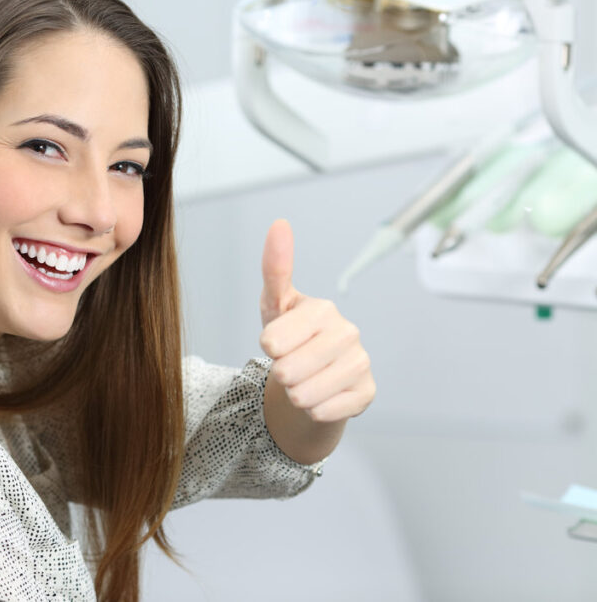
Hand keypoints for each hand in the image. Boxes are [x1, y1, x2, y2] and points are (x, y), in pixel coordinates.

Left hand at [259, 219, 374, 423]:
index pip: (272, 342)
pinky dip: (313, 410)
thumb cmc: (290, 336)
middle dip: (281, 374)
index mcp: (322, 310)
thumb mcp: (274, 304)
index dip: (268, 348)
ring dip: (295, 394)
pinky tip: (321, 394)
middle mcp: (348, 333)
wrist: (312, 376)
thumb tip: (279, 224)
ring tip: (303, 379)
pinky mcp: (367, 392)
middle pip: (287, 371)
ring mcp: (361, 363)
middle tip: (290, 364)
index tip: (277, 342)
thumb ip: (275, 268)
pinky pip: (323, 412)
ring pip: (304, 395)